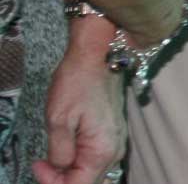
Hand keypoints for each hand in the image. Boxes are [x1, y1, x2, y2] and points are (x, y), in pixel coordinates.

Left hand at [32, 26, 126, 183]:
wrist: (98, 51)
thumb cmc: (77, 82)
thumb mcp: (58, 119)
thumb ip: (58, 154)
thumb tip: (60, 168)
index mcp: (102, 151)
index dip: (54, 183)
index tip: (38, 165)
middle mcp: (114, 150)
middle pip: (86, 181)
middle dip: (62, 178)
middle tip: (41, 162)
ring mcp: (115, 140)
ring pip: (90, 170)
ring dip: (70, 168)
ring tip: (51, 154)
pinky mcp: (112, 131)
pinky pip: (94, 155)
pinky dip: (78, 157)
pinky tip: (66, 144)